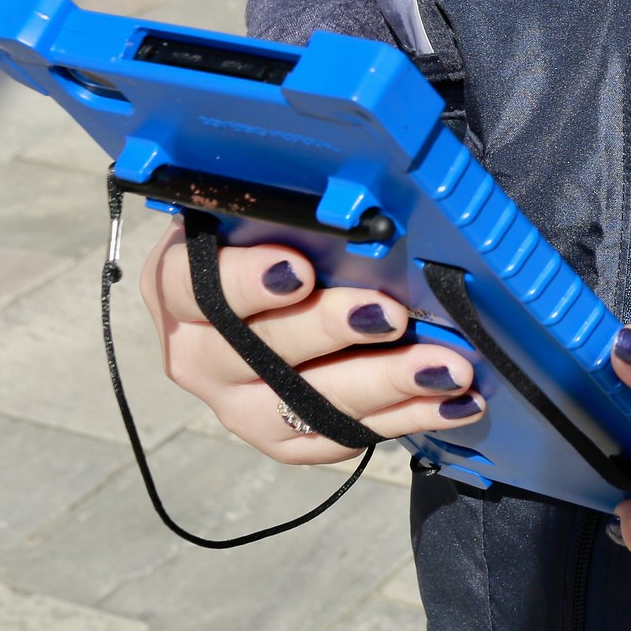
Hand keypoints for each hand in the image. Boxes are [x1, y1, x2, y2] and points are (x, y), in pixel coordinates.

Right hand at [138, 218, 485, 463]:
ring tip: (445, 367)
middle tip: (392, 315)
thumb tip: (359, 192)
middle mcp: (197, 352)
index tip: (300, 269)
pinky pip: (340, 437)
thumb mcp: (270, 210)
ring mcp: (237, 403)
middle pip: (257, 350)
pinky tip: (454, 401)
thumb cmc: (282, 236)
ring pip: (305, 404)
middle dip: (332, 329)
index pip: (192, 285)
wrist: (282, 294)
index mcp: (177, 284)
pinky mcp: (281, 438)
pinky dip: (404, 417)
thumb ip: (294, 205)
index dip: (245, 281)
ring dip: (385, 383)